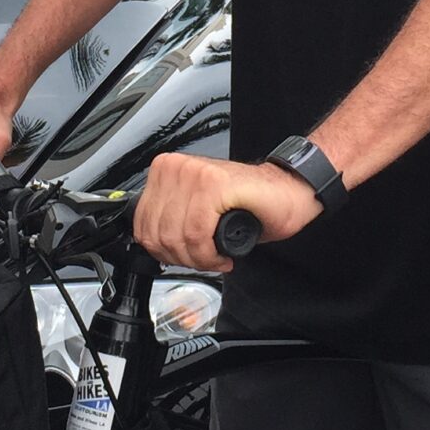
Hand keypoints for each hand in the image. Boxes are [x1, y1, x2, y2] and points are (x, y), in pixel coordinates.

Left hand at [134, 154, 318, 271]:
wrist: (288, 193)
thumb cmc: (248, 204)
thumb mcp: (195, 211)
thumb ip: (170, 220)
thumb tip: (151, 246)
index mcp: (166, 170)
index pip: (142, 225)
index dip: (164, 253)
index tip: (185, 258)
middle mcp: (177, 167)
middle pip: (158, 234)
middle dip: (182, 259)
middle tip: (205, 261)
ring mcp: (194, 173)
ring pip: (176, 236)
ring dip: (198, 259)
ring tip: (216, 258)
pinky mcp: (214, 184)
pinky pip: (197, 234)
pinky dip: (209, 254)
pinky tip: (223, 255)